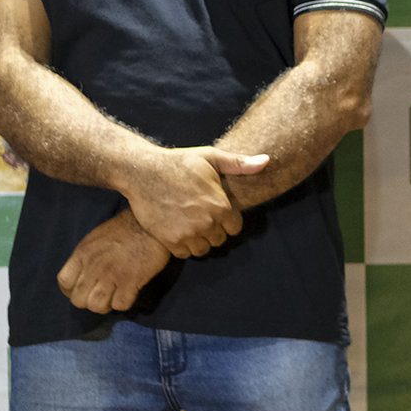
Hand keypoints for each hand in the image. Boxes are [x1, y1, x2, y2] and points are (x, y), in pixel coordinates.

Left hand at [57, 211, 170, 313]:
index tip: (83, 290)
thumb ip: (86, 258)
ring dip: (105, 305)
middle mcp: (93, 265)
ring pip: (97, 306)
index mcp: (82, 254)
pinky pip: (120, 304)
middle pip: (78, 300)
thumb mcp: (95, 239)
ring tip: (114, 297)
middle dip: (88, 302)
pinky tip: (129, 293)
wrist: (150, 223)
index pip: (64, 282)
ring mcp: (111, 274)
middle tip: (101, 296)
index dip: (71, 291)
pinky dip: (123, 303)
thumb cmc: (125, 230)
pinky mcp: (131, 280)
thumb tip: (82, 276)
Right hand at [124, 146, 267, 257]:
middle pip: (219, 239)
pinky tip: (178, 230)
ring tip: (189, 223)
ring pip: (203, 248)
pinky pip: (185, 253)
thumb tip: (267, 161)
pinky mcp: (170, 240)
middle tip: (200, 216)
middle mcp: (207, 223)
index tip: (215, 211)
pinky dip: (183, 246)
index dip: (226, 220)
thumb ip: (240, 164)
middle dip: (213, 230)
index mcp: (221, 206)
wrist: (143, 172)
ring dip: (199, 240)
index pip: (235, 228)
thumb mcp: (211, 157)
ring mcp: (188, 234)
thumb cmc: (179, 162)